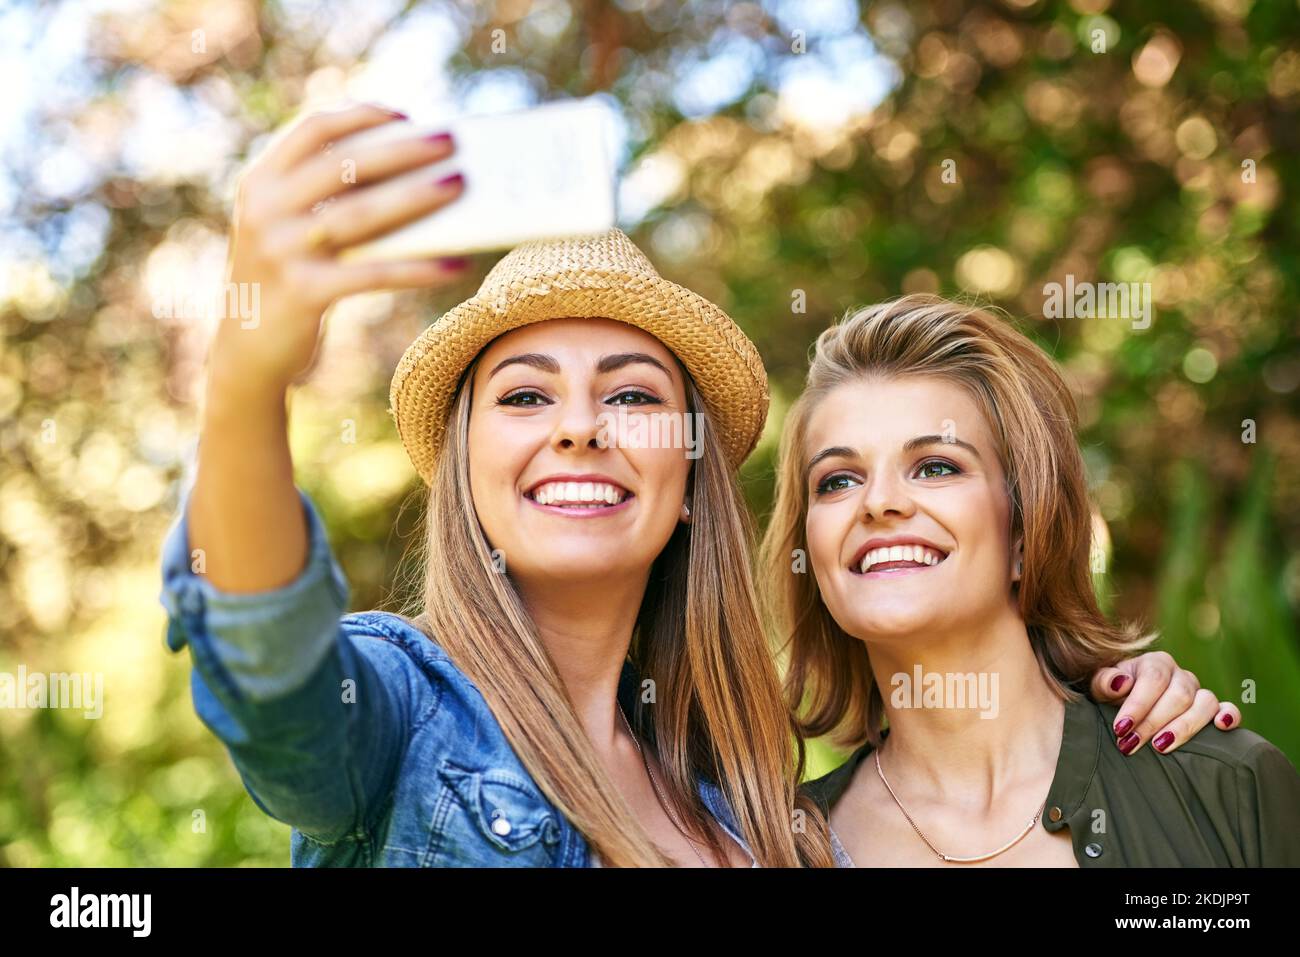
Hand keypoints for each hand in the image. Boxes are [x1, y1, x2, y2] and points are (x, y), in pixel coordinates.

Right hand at [214, 101, 469, 393]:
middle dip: (403, 149)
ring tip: (459, 185)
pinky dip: (419, 268)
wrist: (246, 349)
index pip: (314, 129)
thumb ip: (328, 198)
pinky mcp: (303, 292)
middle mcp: (264, 208)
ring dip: (417, 196)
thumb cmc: (290, 279)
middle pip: (344, 164)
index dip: (362, 116)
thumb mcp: (293, 229)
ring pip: (361, 214)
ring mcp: (280, 250)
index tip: (406, 116)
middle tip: (451, 141)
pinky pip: (373, 273)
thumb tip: (414, 172)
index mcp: (260, 181)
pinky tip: (456, 265)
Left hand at [1090, 651, 1241, 755]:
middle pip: (1178, 695)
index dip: (1138, 704)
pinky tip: (1221, 727)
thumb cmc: (1113, 696)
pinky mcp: (1213, 710)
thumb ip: (1104, 682)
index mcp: (1155, 663)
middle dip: (1153, 722)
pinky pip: (1230, 709)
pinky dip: (1229, 716)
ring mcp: (1199, 692)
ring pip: (1205, 703)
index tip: (1121, 728)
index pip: (1153, 679)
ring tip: (1161, 746)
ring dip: (1184, 727)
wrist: (1124, 705)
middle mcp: (1181, 675)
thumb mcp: (1100, 687)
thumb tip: (1121, 683)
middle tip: (1131, 744)